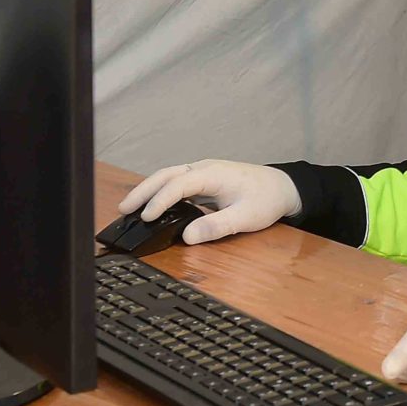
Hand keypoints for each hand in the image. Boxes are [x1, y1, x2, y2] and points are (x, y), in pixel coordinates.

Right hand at [117, 160, 302, 245]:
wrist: (283, 187)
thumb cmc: (266, 199)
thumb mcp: (246, 217)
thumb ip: (217, 226)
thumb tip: (188, 237)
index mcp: (213, 174)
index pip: (179, 184)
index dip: (161, 200)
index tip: (147, 217)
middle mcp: (204, 169)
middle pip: (166, 174)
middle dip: (143, 190)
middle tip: (123, 209)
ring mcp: (203, 173)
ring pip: (168, 176)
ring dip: (148, 189)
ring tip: (130, 208)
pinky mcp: (204, 180)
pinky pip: (176, 182)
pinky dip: (160, 191)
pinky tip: (152, 205)